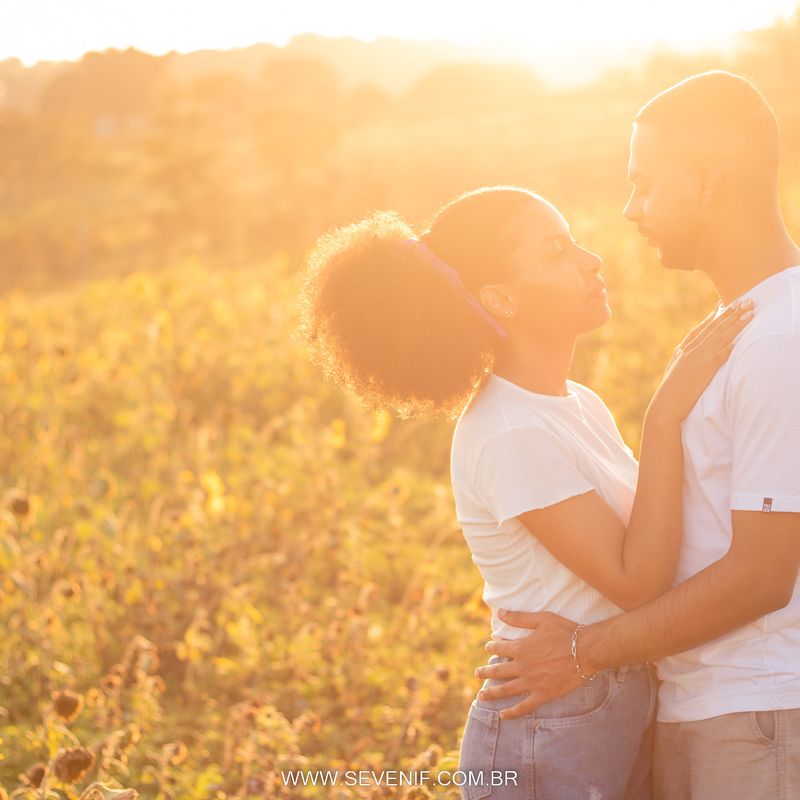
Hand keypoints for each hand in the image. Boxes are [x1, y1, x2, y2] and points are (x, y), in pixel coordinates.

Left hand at [473, 609, 583, 719]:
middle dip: (485, 672)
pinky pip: (524, 707)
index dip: (492, 646)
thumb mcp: (541, 619)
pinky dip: (512, 712)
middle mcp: (522, 667)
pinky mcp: (543, 695)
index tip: (488, 647)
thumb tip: (500, 612)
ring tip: (482, 697)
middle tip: (476, 674)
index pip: (499, 647)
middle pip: (498, 671)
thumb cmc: (565, 632)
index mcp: (520, 648)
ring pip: (506, 690)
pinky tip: (503, 716)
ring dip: (492, 693)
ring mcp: (531, 683)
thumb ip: (519, 618)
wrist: (586, 652)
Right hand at [648, 299, 753, 422]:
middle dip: (731, 312)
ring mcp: (698, 357)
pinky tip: (741, 336)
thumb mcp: (676, 370)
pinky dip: (731, 344)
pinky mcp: (705, 368)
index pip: (702, 327)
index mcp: (683, 349)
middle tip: (745, 300)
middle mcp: (691, 349)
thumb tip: (689, 352)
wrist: (665, 404)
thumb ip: (684, 358)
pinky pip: (721, 353)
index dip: (715, 315)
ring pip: (721, 335)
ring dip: (737, 323)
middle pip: (714, 327)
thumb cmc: (671, 391)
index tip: (724, 304)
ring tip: (750, 312)